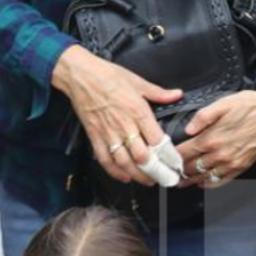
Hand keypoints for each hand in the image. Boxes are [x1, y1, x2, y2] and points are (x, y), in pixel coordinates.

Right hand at [52, 45, 183, 186]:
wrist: (79, 74)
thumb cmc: (107, 75)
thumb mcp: (137, 81)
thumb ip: (158, 93)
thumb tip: (177, 94)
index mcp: (137, 111)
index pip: (157, 140)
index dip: (168, 155)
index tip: (175, 162)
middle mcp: (124, 125)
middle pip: (142, 156)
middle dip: (156, 171)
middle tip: (165, 177)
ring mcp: (108, 133)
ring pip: (125, 162)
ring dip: (138, 175)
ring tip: (149, 181)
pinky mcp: (95, 136)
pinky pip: (104, 159)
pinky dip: (115, 172)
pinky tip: (125, 177)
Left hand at [176, 81, 255, 188]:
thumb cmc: (252, 105)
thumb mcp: (223, 103)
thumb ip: (202, 117)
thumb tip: (188, 128)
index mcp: (212, 137)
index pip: (184, 153)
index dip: (172, 158)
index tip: (164, 159)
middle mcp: (221, 154)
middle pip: (192, 168)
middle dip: (178, 171)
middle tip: (167, 173)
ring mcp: (232, 163)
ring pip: (205, 178)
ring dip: (190, 181)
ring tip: (180, 181)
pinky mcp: (242, 166)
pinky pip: (221, 181)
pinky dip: (209, 185)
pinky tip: (202, 184)